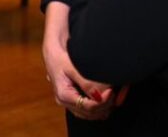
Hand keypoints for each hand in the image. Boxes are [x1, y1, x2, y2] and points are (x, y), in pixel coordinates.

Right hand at [43, 2, 113, 119]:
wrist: (53, 52)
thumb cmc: (61, 57)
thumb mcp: (73, 67)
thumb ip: (86, 83)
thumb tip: (99, 97)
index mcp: (63, 94)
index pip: (89, 107)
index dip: (103, 102)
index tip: (111, 91)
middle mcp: (64, 102)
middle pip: (90, 113)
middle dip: (105, 105)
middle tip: (114, 92)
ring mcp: (67, 103)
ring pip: (90, 114)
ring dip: (103, 108)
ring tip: (111, 94)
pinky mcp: (72, 100)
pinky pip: (88, 111)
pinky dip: (99, 107)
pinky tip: (105, 97)